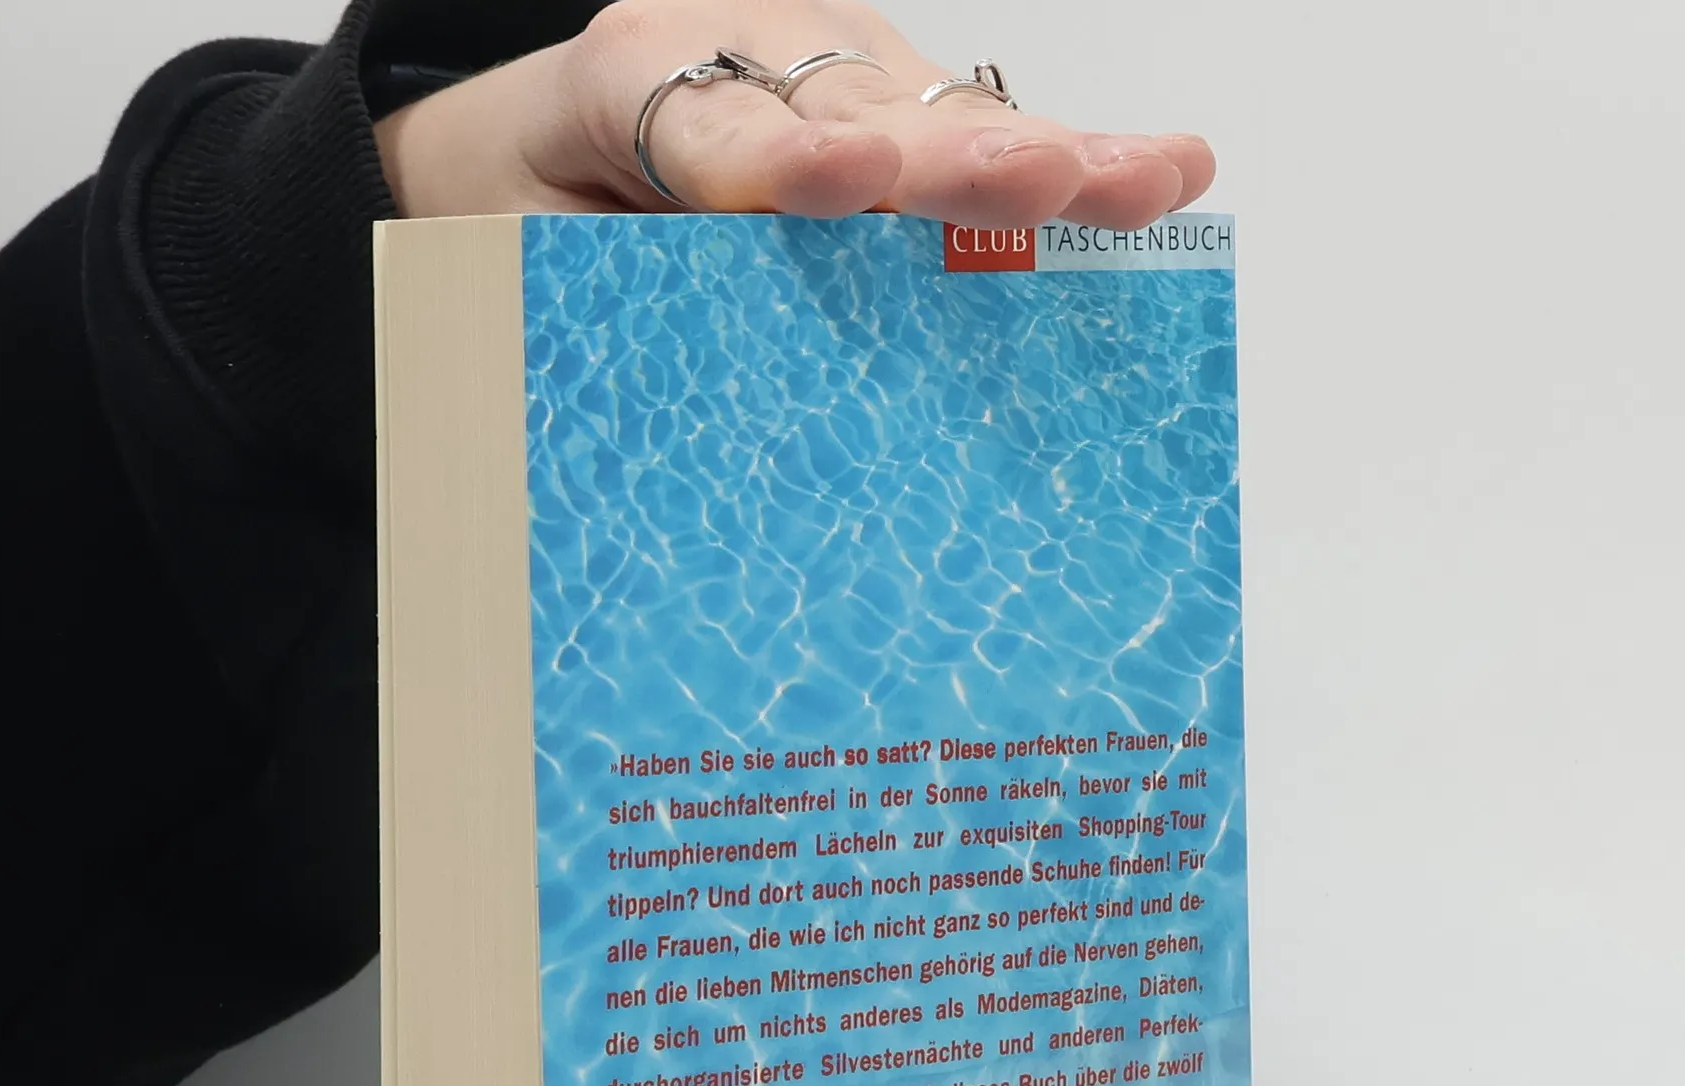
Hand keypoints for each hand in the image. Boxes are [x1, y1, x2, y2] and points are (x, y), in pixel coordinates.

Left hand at [375, 0, 1213, 232]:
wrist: (529, 139)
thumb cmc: (526, 203)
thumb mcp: (520, 255)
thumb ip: (597, 299)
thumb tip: (680, 430)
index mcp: (634, 78)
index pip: (726, 129)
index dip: (791, 160)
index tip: (850, 176)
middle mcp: (755, 55)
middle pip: (868, 113)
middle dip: (960, 156)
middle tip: (1043, 179)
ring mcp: (835, 77)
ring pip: (942, 121)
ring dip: (1049, 160)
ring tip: (1151, 179)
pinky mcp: (891, 113)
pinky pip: (970, 145)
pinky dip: (1067, 166)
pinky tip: (1164, 175)